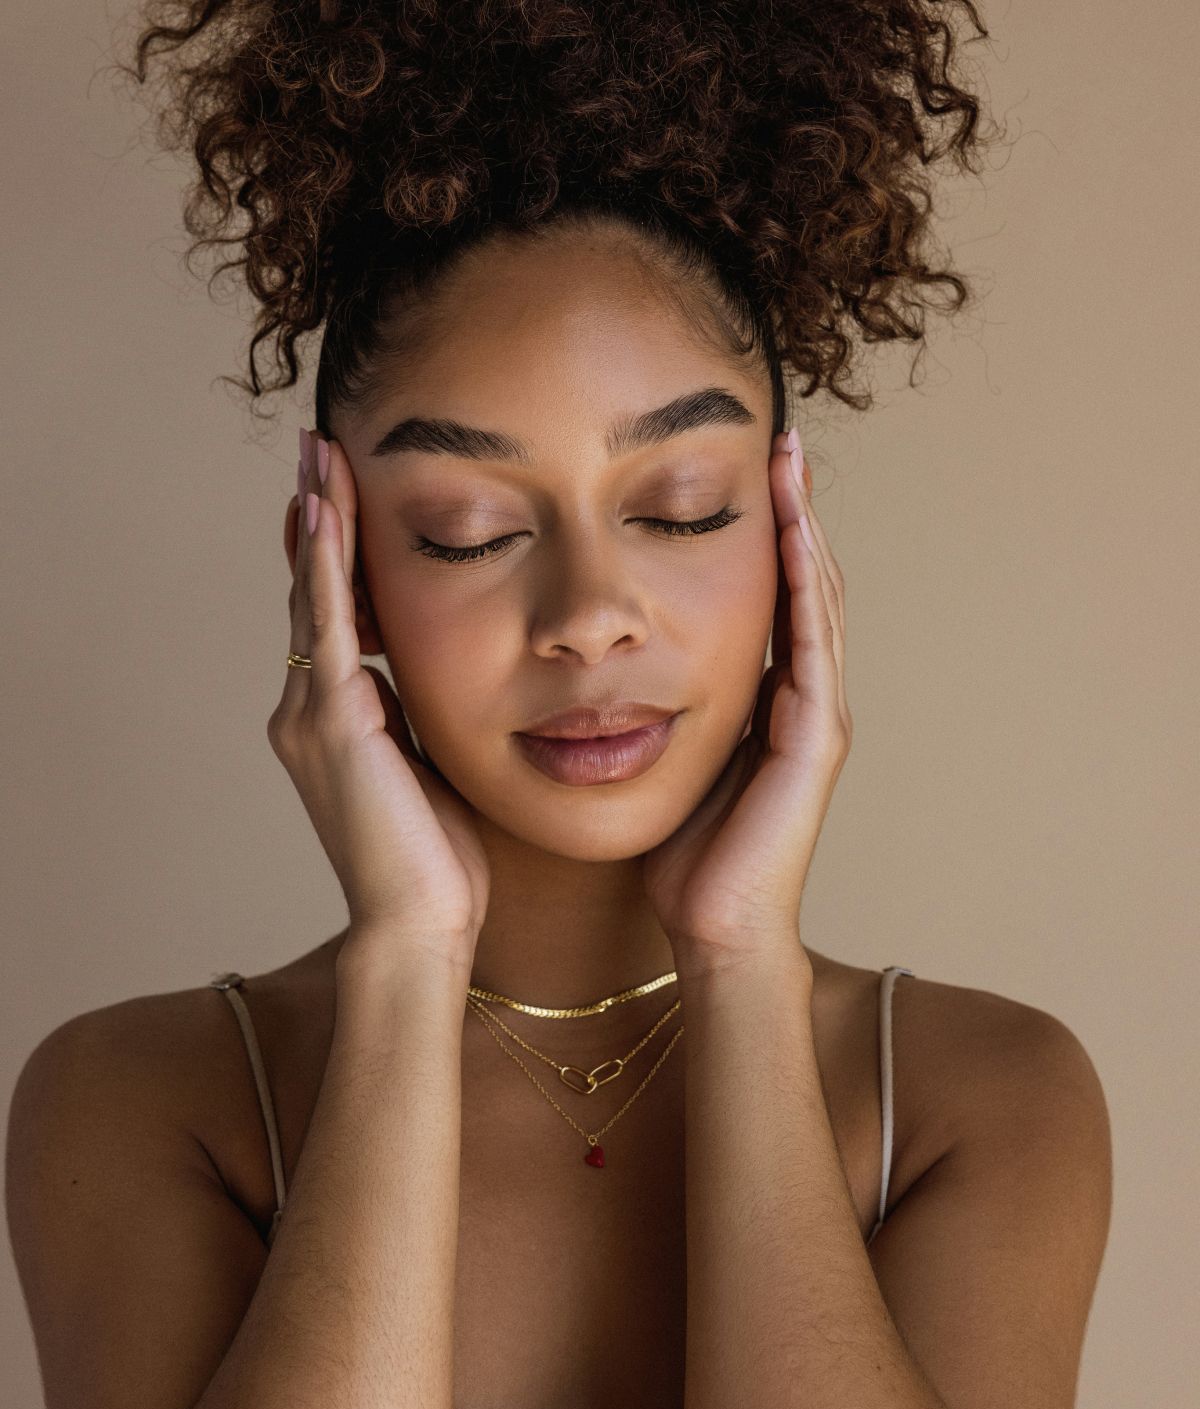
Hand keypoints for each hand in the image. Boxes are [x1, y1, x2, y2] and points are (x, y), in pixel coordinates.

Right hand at [268, 429, 490, 949]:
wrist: (419, 925)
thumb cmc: (437, 861)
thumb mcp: (431, 768)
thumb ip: (420, 719)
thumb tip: (434, 679)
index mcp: (336, 720)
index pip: (334, 617)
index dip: (335, 554)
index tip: (339, 493)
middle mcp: (309, 711)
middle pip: (313, 593)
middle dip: (317, 519)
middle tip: (317, 449)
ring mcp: (313, 716)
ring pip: (312, 598)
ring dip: (316, 523)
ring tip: (316, 457)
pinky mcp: (332, 724)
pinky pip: (327, 628)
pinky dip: (325, 569)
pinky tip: (325, 514)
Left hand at [641, 429, 849, 958]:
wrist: (716, 930)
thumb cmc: (687, 857)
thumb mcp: (668, 760)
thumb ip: (659, 709)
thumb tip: (608, 667)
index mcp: (769, 701)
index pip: (771, 597)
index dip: (765, 534)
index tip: (746, 471)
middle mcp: (802, 699)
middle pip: (803, 584)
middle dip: (793, 512)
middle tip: (781, 444)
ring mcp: (816, 716)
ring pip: (816, 601)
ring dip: (805, 529)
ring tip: (791, 465)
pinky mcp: (815, 739)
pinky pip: (812, 644)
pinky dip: (805, 586)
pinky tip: (794, 535)